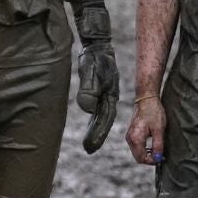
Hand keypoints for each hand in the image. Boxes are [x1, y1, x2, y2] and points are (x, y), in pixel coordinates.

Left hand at [77, 40, 119, 154]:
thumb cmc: (94, 59)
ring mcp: (105, 94)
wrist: (98, 47)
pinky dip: (95, 119)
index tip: (90, 146)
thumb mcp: (90, 72)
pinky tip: (92, 125)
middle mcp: (109, 97)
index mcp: (109, 95)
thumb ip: (89, 91)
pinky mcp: (99, 91)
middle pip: (104, 120)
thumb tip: (88, 109)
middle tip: (89, 149)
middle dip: (97, 135)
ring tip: (89, 143)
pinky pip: (98, 109)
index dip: (97, 133)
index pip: (104, 118)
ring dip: (96, 129)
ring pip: (101, 116)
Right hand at [125, 94, 164, 166]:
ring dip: (147, 154)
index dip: (152, 161)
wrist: (146, 99)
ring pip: (137, 153)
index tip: (162, 158)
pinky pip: (136, 147)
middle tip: (161, 156)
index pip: (142, 158)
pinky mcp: (131, 134)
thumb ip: (158, 145)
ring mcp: (129, 136)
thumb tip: (158, 158)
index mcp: (136, 138)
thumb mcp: (159, 129)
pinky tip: (153, 145)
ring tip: (158, 150)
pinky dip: (144, 149)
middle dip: (149, 159)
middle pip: (138, 157)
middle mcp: (130, 139)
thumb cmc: (153, 112)